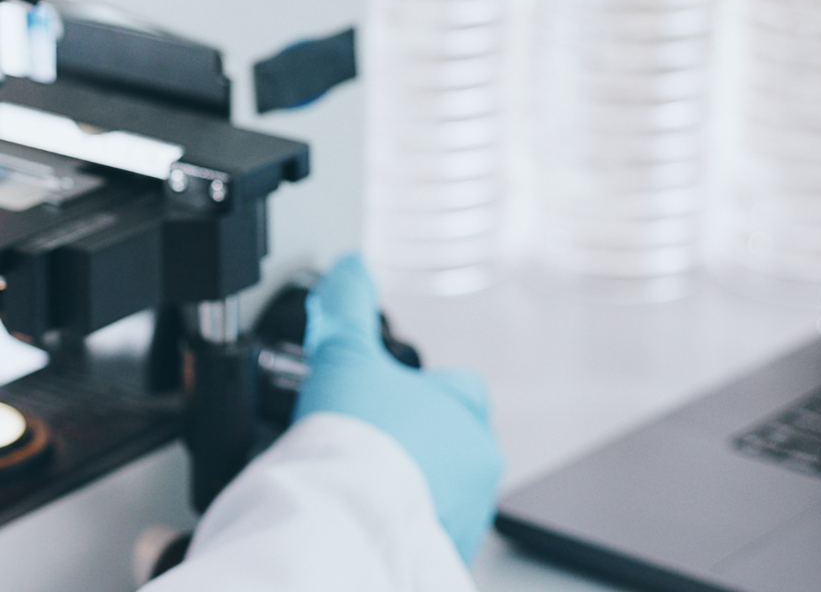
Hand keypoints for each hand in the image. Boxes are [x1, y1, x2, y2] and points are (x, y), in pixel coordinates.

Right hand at [293, 255, 503, 562]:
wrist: (351, 521)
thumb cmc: (358, 439)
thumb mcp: (343, 355)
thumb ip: (346, 306)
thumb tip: (350, 267)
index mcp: (463, 408)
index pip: (460, 388)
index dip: (424, 389)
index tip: (391, 396)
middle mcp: (477, 460)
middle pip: (455, 443)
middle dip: (419, 444)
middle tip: (370, 448)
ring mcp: (467, 511)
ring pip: (447, 489)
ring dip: (415, 487)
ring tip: (364, 488)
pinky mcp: (448, 552)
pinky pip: (431, 533)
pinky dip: (405, 527)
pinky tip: (368, 522)